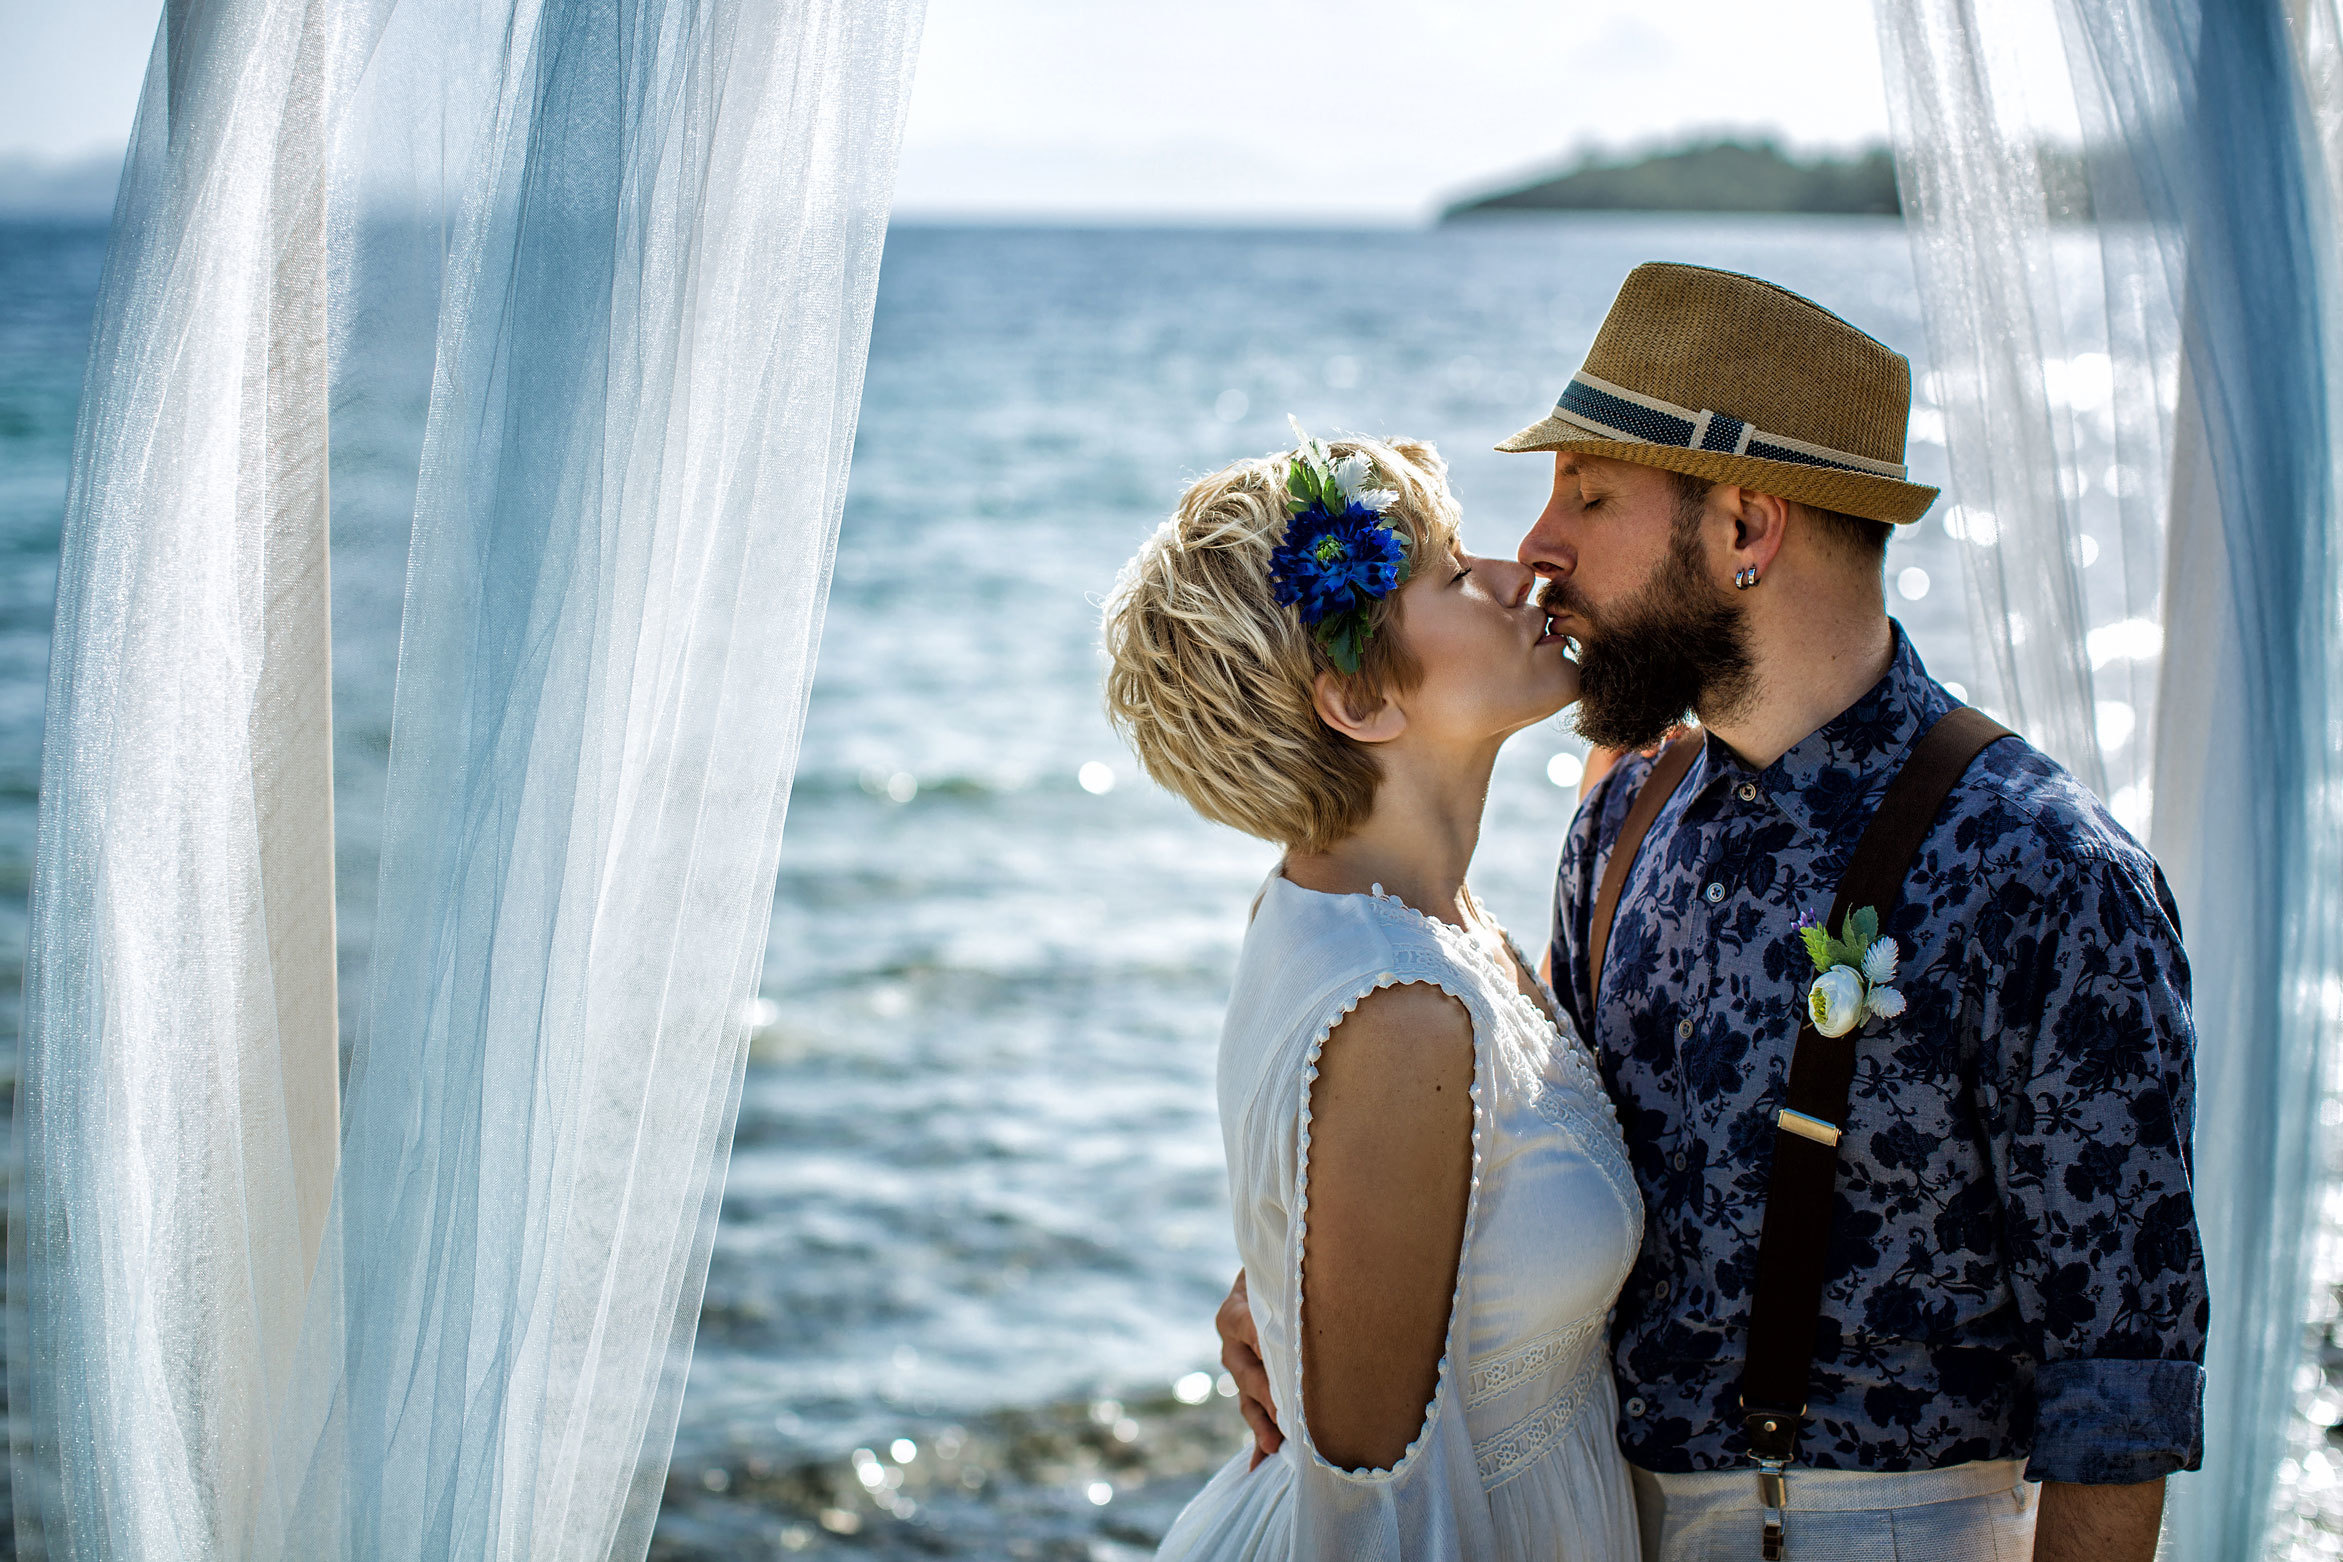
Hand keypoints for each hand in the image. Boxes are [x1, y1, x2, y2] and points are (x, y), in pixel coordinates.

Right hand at [1216, 1269, 1281, 1466]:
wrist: (1273, 1280)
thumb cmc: (1283, 1277)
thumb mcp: (1281, 1279)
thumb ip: (1290, 1292)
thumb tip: (1318, 1292)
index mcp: (1235, 1313)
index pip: (1247, 1330)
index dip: (1264, 1347)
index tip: (1280, 1365)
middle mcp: (1232, 1343)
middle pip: (1247, 1374)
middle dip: (1267, 1397)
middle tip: (1286, 1417)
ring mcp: (1239, 1367)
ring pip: (1248, 1399)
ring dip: (1262, 1423)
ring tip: (1274, 1445)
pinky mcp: (1250, 1386)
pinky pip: (1253, 1414)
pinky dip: (1258, 1438)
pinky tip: (1260, 1464)